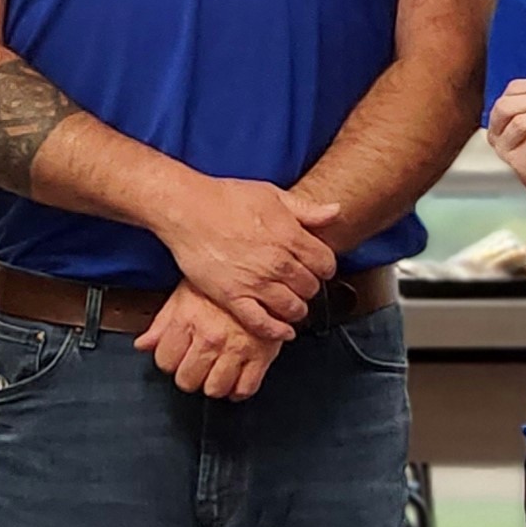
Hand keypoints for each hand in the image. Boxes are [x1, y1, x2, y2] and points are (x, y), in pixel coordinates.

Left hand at [135, 280, 282, 400]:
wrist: (262, 271)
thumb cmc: (223, 279)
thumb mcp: (186, 293)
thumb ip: (162, 322)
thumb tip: (143, 344)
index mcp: (188, 319)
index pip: (165, 361)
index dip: (169, 360)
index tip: (176, 356)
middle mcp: (211, 337)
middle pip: (187, 380)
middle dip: (189, 374)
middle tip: (195, 363)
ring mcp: (236, 348)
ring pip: (215, 389)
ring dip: (213, 383)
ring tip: (215, 370)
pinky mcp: (261, 355)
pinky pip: (246, 388)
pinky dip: (239, 389)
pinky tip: (235, 377)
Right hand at [154, 176, 339, 340]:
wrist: (189, 209)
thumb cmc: (228, 198)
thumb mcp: (273, 195)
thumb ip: (307, 209)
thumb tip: (336, 212)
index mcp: (290, 237)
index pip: (325, 263)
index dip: (324, 266)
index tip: (317, 267)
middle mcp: (277, 263)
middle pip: (310, 288)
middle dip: (309, 287)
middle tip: (300, 284)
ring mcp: (255, 283)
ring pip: (292, 308)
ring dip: (296, 309)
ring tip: (291, 304)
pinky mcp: (233, 297)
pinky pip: (262, 324)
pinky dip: (277, 331)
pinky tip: (283, 330)